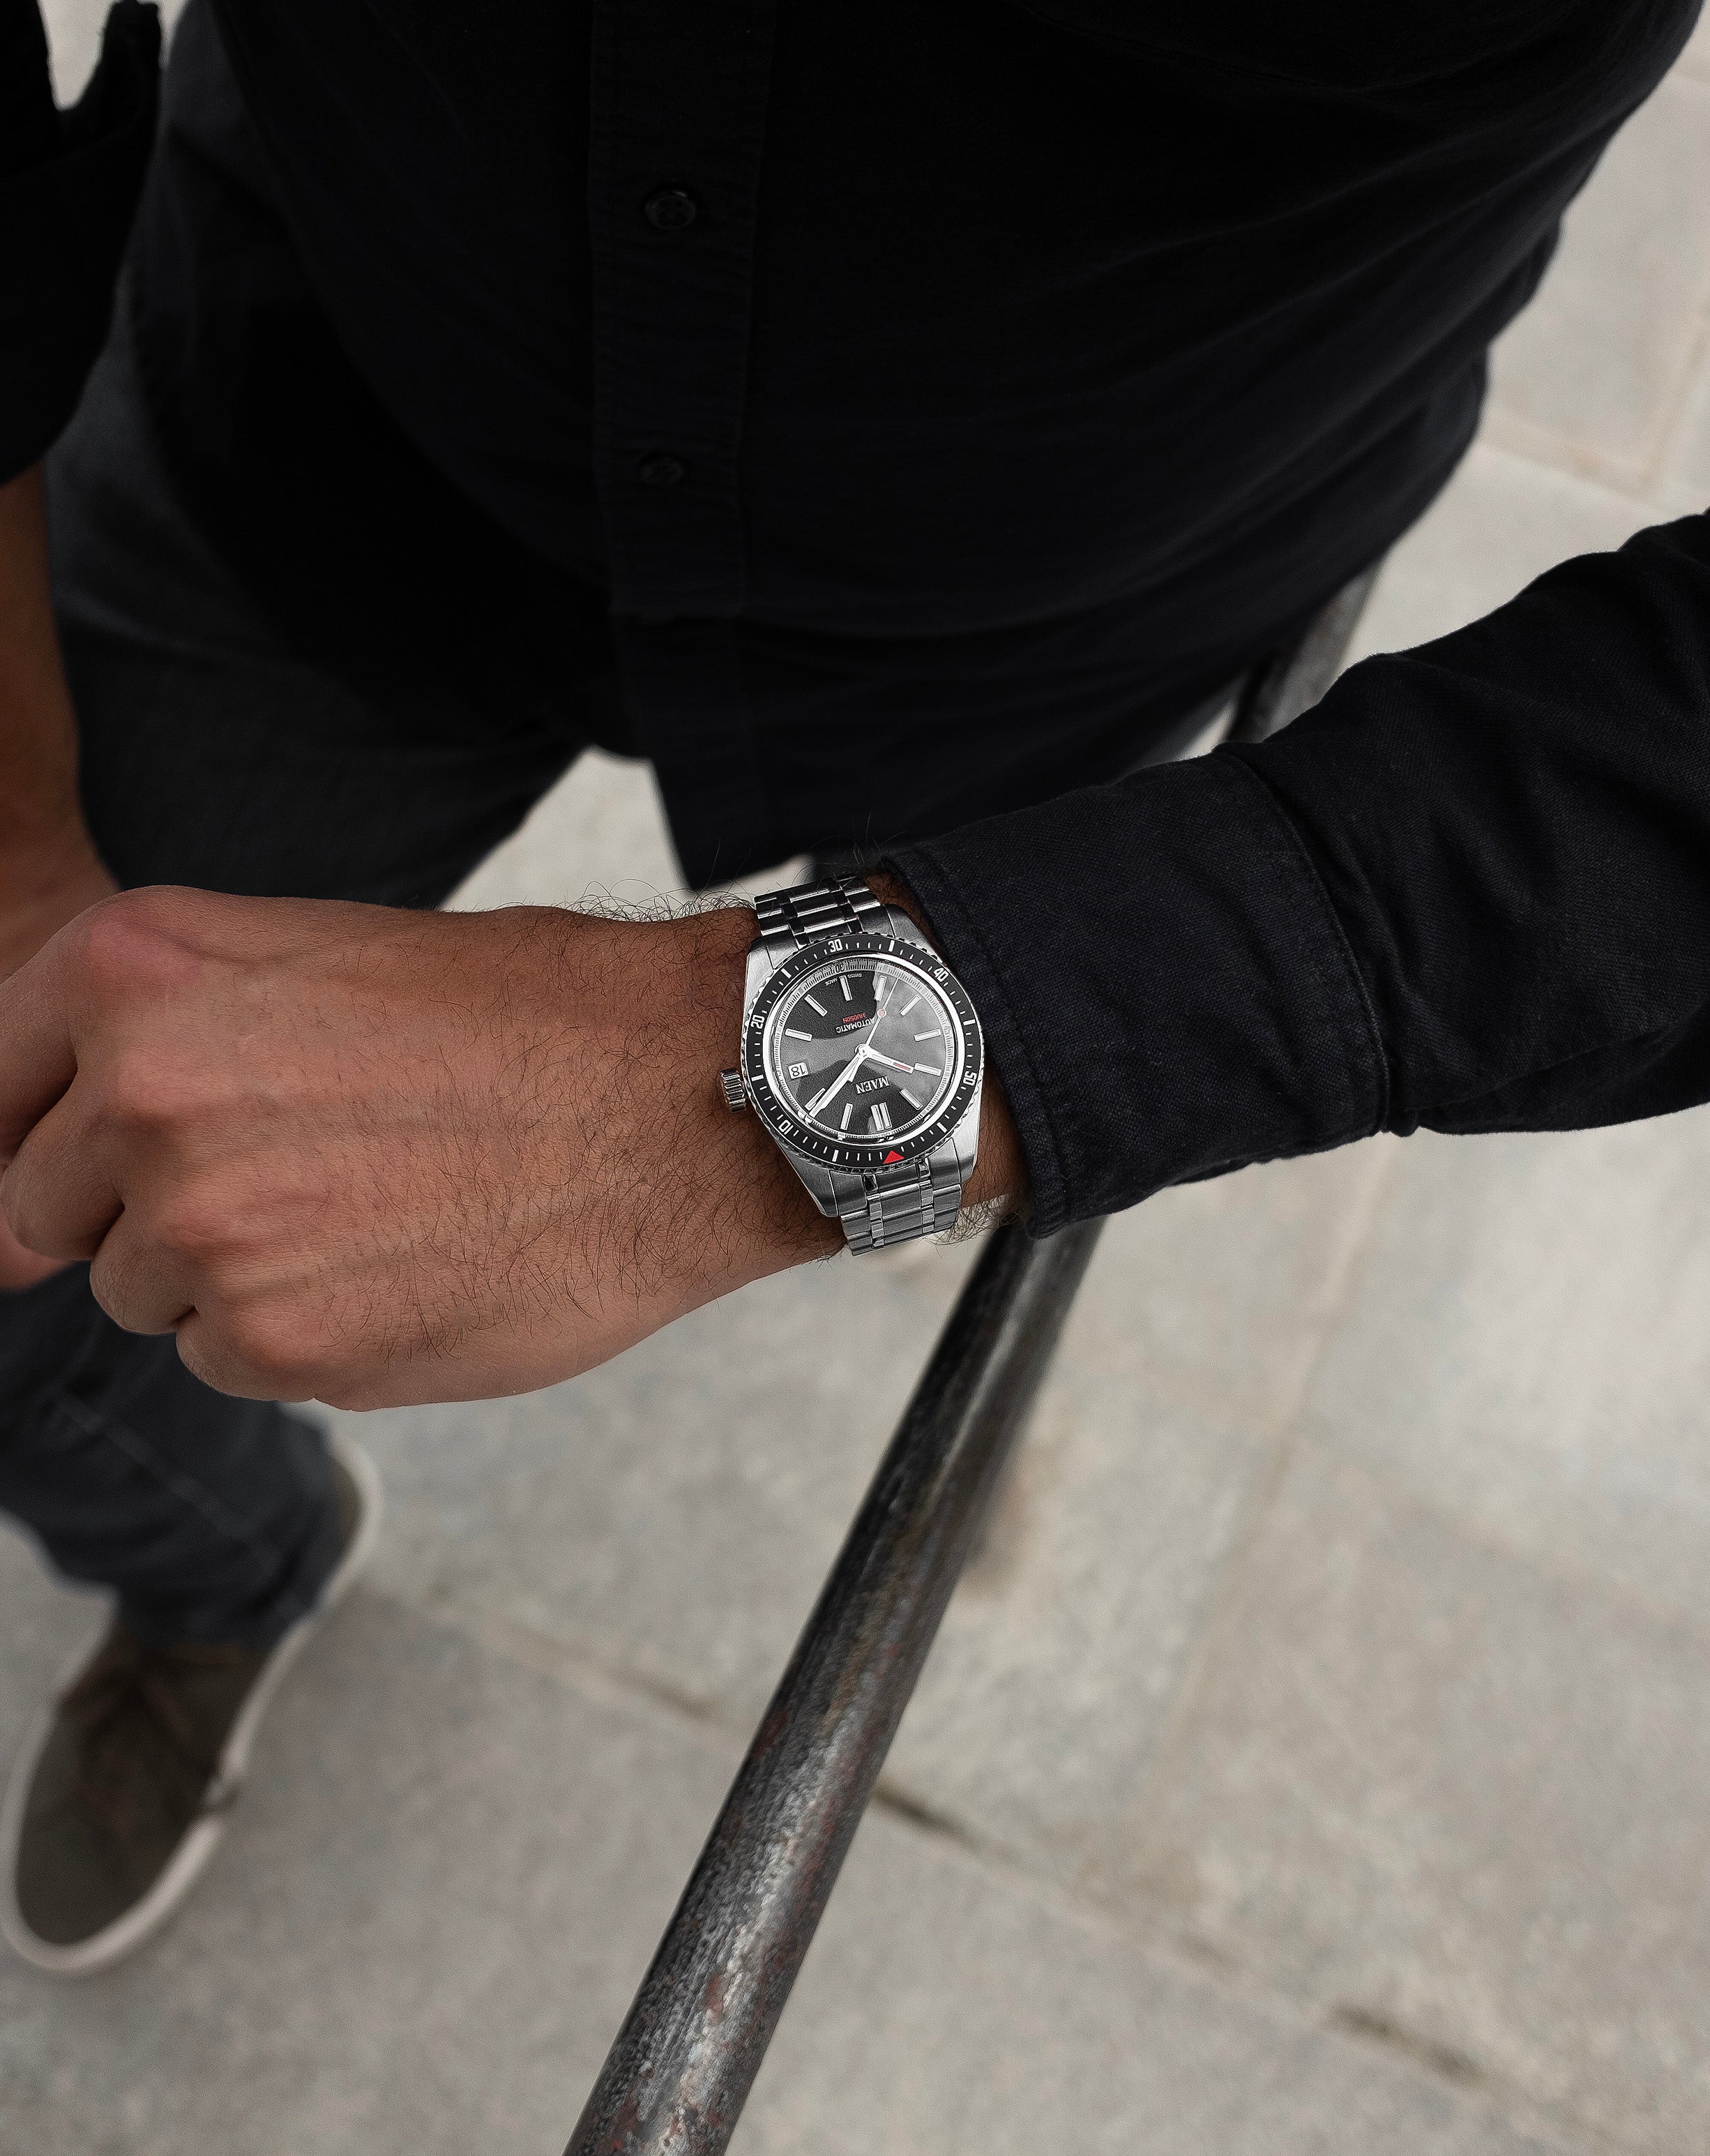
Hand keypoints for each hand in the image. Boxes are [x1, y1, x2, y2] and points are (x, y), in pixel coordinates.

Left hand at [0, 881, 1026, 1406]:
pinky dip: (303, 1334)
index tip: (75, 1169)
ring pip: (148, 1296)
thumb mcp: (314, 960)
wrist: (682, 1094)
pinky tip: (407, 1265)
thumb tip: (38, 1182)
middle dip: (141, 1210)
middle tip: (294, 1171)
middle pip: (49, 1212)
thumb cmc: (525, 1017)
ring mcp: (202, 1227)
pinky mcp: (277, 1342)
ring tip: (377, 1208)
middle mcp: (139, 1095)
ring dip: (233, 1274)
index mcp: (135, 972)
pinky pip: (232, 1360)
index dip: (36, 1137)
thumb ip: (159, 1041)